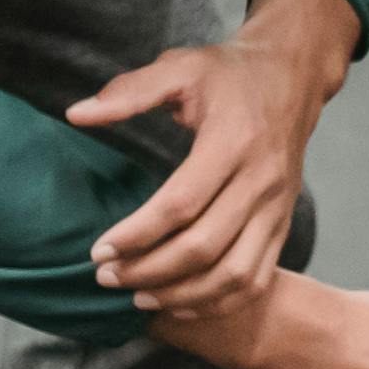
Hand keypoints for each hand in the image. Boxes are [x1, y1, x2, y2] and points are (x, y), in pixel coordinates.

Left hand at [72, 0, 355, 319]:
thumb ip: (128, 92)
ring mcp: (276, 208)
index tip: (98, 249)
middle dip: (149, 271)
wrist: (292, 79)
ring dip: (183, 294)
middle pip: (204, 247)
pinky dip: (218, 301)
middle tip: (106, 277)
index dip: (137, 234)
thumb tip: (75, 114)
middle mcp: (260, 181)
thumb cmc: (229, 74)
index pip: (181, 204)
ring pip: (234, 274)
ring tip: (138, 297)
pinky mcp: (282, 224)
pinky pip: (256, 279)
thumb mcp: (180, 66)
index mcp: (233, 142)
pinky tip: (180, 302)